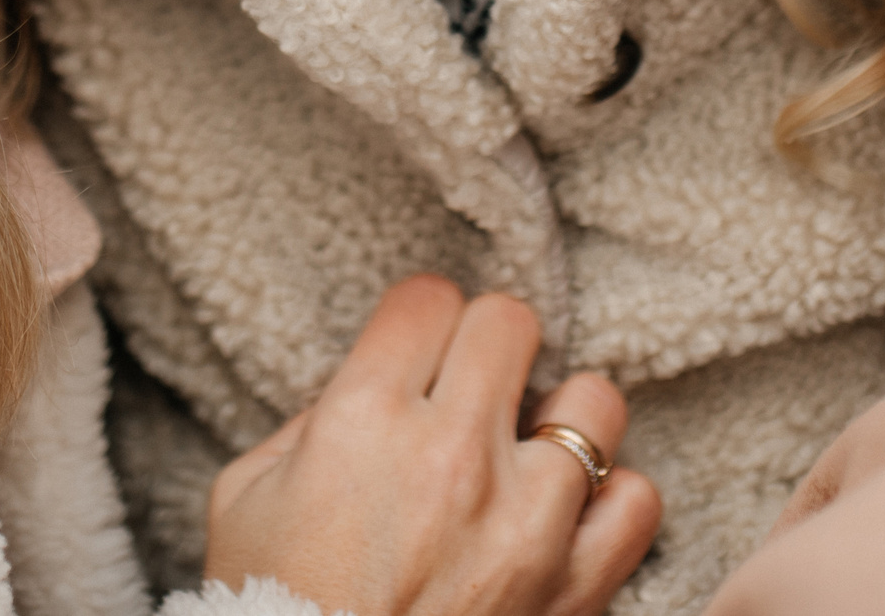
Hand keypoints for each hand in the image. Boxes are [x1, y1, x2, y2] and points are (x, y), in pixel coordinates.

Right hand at [204, 275, 661, 615]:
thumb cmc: (273, 613)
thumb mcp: (247, 499)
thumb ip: (309, 422)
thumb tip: (376, 384)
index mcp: (362, 422)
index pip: (427, 299)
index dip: (418, 321)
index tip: (415, 351)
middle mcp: (452, 457)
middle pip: (510, 322)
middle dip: (486, 349)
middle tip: (466, 392)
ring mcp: (525, 523)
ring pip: (592, 401)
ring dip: (558, 419)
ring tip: (525, 453)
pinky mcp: (575, 586)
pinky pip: (637, 499)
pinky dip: (608, 502)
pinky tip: (564, 516)